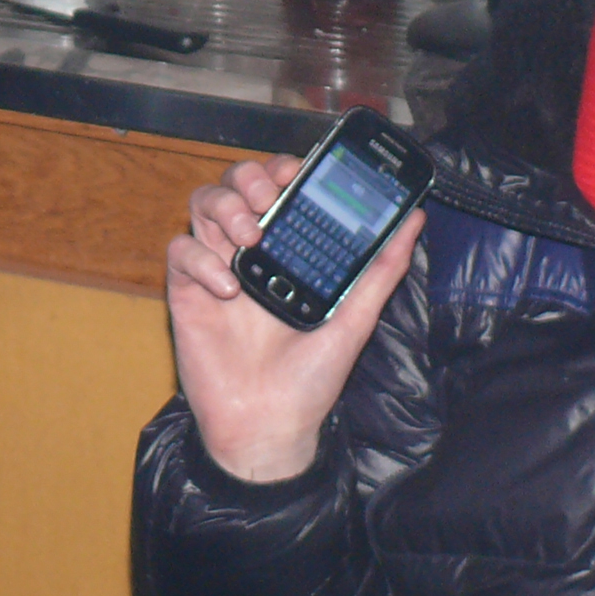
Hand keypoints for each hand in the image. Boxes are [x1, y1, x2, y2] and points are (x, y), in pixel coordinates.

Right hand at [166, 157, 422, 484]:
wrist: (270, 427)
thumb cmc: (310, 380)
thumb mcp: (354, 319)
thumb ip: (381, 269)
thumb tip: (414, 221)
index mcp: (288, 252)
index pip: (278, 187)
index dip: (282, 168)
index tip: (297, 170)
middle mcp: (250, 253)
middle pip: (234, 184)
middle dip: (249, 178)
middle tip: (269, 198)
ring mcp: (215, 269)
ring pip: (202, 205)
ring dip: (224, 207)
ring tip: (249, 238)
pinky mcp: (187, 293)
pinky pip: (180, 252)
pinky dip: (200, 258)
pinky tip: (227, 287)